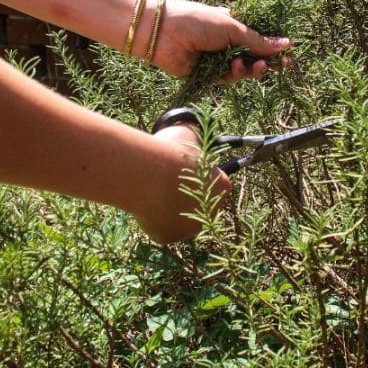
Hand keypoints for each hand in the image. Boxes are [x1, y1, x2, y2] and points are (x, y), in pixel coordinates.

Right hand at [137, 121, 231, 242]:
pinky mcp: (168, 237)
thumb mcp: (187, 134)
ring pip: (178, 218)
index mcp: (222, 186)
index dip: (197, 174)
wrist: (148, 174)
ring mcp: (190, 228)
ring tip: (152, 191)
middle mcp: (212, 211)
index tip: (182, 168)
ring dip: (168, 208)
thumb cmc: (171, 151)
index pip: (215, 182)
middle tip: (165, 181)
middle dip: (184, 195)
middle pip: (198, 203)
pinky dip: (151, 218)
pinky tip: (144, 204)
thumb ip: (193, 138)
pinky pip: (160, 227)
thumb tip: (191, 131)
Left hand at [149, 0, 291, 80]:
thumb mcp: (232, 27)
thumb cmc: (197, 20)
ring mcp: (217, 60)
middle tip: (283, 65)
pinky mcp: (206, 75)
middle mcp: (226, 44)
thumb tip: (284, 44)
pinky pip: (227, 79)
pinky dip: (235, 74)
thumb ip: (257, 40)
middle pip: (254, 57)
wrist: (164, 32)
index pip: (259, 40)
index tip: (289, 54)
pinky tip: (236, 67)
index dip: (273, 48)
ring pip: (243, 71)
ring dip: (252, 69)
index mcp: (233, 27)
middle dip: (268, 62)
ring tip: (257, 66)